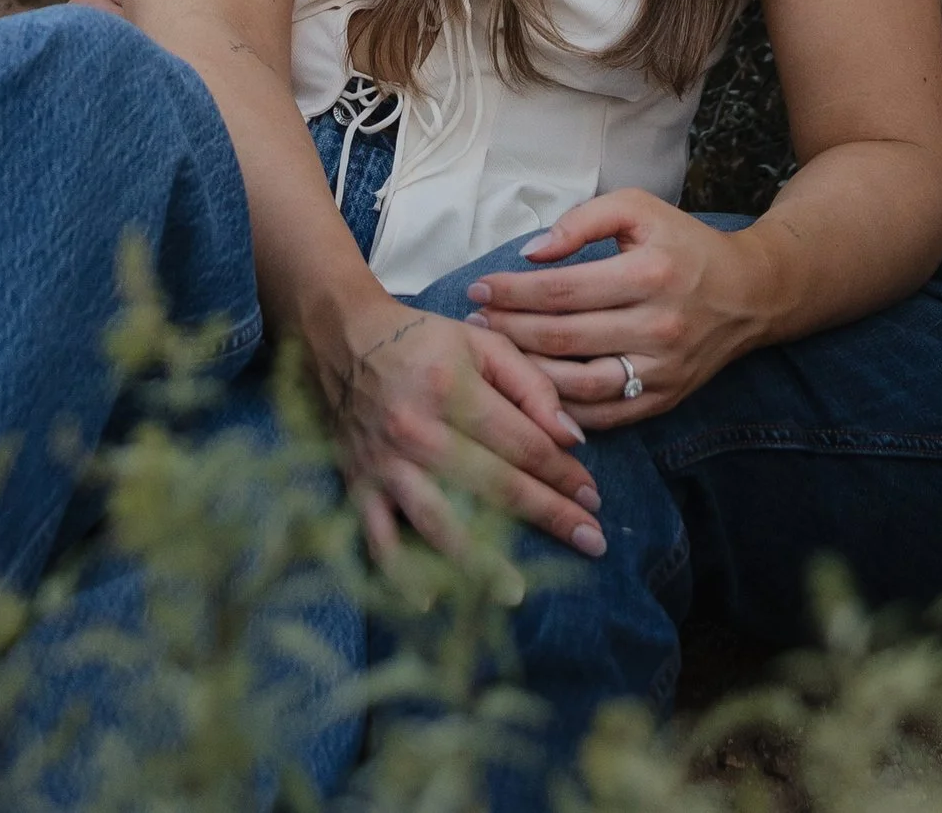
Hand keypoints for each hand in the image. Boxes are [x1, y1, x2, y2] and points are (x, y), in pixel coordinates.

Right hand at [317, 301, 608, 564]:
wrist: (348, 339)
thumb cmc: (425, 341)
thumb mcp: (483, 343)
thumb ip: (531, 385)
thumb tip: (571, 437)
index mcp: (453, 389)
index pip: (523, 443)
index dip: (563, 473)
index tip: (593, 497)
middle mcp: (419, 431)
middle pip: (494, 486)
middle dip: (548, 515)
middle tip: (590, 542)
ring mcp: (387, 465)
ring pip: (440, 522)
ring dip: (481, 561)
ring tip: (517, 591)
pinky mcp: (359, 487)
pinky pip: (378, 540)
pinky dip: (400, 574)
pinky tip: (428, 601)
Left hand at [467, 191, 771, 429]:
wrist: (748, 294)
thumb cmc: (684, 245)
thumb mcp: (640, 210)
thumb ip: (584, 220)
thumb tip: (533, 252)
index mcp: (648, 273)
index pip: (562, 289)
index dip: (513, 292)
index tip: (478, 289)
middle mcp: (656, 325)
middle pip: (562, 337)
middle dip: (508, 331)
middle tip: (473, 324)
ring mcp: (660, 369)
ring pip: (577, 383)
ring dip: (526, 373)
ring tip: (492, 358)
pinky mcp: (662, 399)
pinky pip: (601, 414)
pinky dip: (562, 409)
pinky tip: (531, 393)